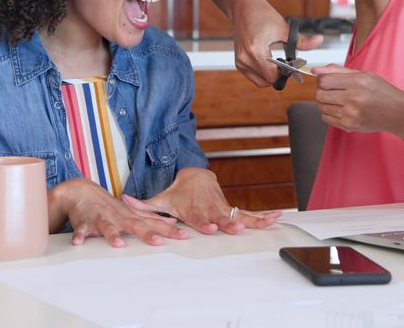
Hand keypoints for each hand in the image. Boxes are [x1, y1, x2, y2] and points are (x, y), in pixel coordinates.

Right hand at [52, 178, 189, 247]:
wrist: (81, 192)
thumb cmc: (110, 207)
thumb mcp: (131, 212)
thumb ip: (150, 219)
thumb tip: (172, 223)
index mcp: (131, 217)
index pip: (153, 223)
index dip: (169, 230)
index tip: (184, 236)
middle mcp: (118, 217)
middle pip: (134, 226)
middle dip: (147, 234)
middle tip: (159, 242)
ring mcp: (101, 219)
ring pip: (108, 228)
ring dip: (112, 235)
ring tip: (118, 243)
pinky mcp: (84, 223)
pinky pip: (81, 231)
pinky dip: (79, 236)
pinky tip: (78, 243)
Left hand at [122, 168, 280, 234]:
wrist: (196, 175)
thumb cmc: (179, 193)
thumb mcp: (161, 198)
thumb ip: (144, 205)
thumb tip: (125, 202)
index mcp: (195, 209)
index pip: (199, 217)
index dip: (204, 222)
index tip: (209, 227)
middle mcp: (211, 208)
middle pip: (221, 217)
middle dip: (228, 223)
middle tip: (235, 229)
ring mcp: (224, 208)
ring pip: (239, 215)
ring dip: (252, 220)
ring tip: (268, 222)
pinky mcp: (232, 210)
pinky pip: (250, 214)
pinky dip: (264, 216)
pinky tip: (278, 217)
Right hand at [231, 0, 321, 86]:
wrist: (243, 7)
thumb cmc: (262, 15)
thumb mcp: (283, 28)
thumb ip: (302, 40)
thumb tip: (319, 40)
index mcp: (256, 50)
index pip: (272, 76)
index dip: (284, 72)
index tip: (290, 63)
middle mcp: (245, 58)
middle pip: (267, 81)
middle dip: (278, 74)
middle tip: (283, 61)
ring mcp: (240, 61)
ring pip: (260, 81)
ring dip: (269, 75)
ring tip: (275, 60)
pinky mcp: (238, 62)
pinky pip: (253, 76)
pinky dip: (262, 72)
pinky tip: (267, 60)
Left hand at [312, 64, 403, 133]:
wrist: (397, 113)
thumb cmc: (382, 92)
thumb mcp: (363, 75)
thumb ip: (337, 70)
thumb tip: (315, 70)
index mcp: (357, 82)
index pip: (323, 80)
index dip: (321, 80)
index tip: (326, 80)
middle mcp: (354, 98)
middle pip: (320, 94)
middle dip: (322, 91)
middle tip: (332, 91)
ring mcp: (351, 113)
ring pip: (321, 106)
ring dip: (325, 102)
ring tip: (338, 100)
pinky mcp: (349, 125)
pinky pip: (326, 118)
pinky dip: (329, 113)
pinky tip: (340, 109)